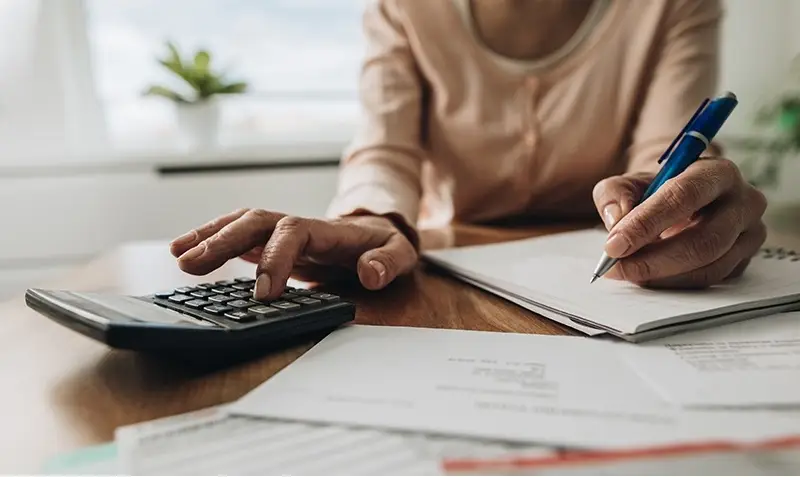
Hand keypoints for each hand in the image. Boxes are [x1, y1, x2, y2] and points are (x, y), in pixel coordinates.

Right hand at [169, 209, 417, 299]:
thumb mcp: (400, 254)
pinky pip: (236, 235)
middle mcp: (298, 225)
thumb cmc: (385, 247)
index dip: (275, 258)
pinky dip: (209, 239)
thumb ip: (388, 262)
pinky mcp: (270, 241)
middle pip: (255, 222)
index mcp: (327, 230)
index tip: (264, 293)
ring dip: (208, 236)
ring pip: (240, 223)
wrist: (377, 235)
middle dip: (223, 240)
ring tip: (178, 255)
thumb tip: (370, 274)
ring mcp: (281, 231)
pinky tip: (183, 252)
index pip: (293, 233)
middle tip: (191, 265)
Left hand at [592, 158, 767, 288]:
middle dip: (653, 259)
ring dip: (662, 276)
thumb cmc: (656, 190)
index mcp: (717, 172)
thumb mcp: (627, 182)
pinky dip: (674, 284)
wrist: (683, 199)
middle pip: (703, 240)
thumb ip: (614, 195)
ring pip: (708, 267)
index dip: (646, 223)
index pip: (684, 196)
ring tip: (627, 273)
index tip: (614, 245)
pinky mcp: (745, 260)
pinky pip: (710, 280)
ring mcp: (750, 234)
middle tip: (616, 268)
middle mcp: (744, 202)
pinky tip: (648, 278)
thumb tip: (616, 222)